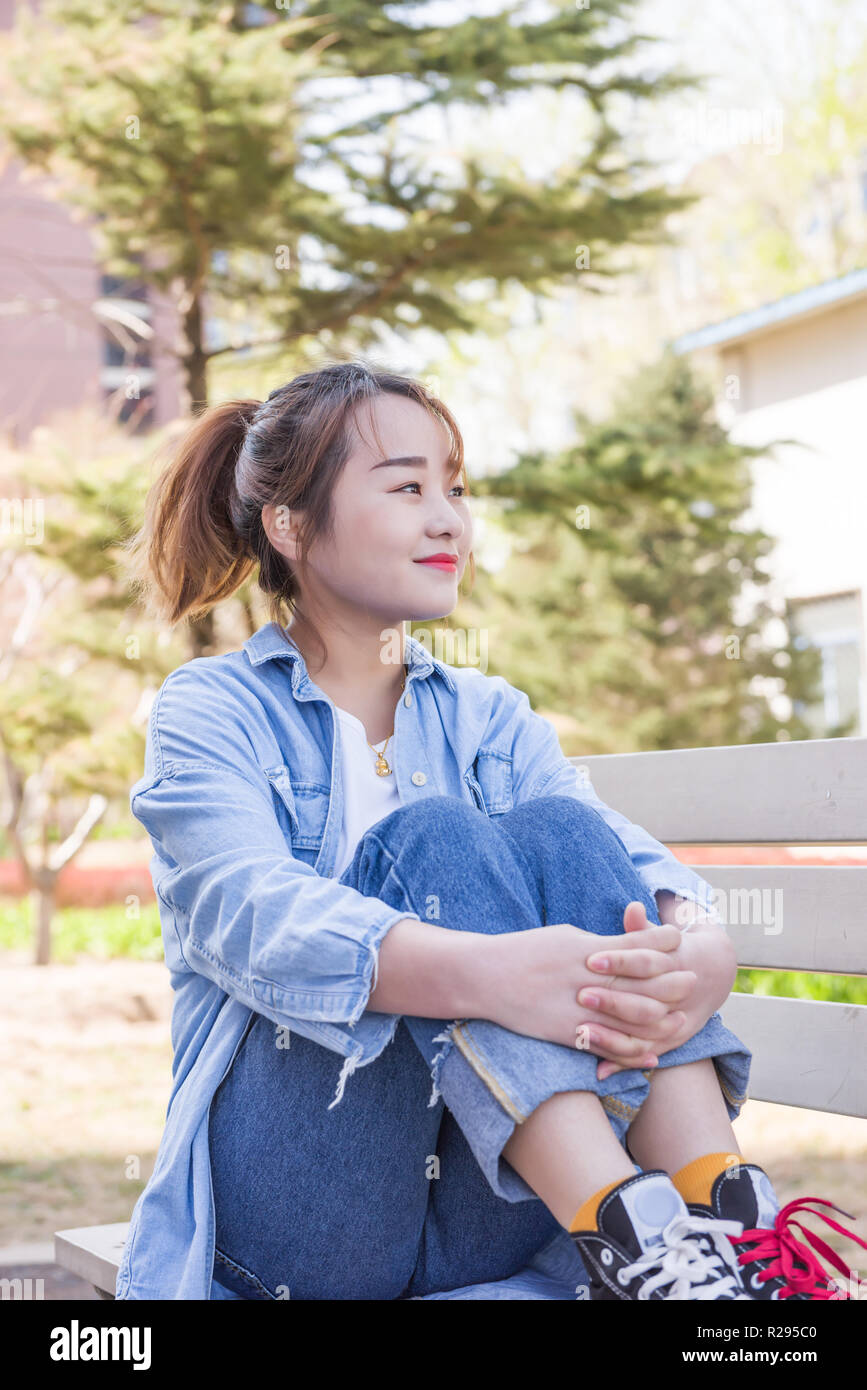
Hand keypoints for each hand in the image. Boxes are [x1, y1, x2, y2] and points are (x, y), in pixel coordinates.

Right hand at [475, 906, 694, 1068]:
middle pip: (640, 982)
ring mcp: (577, 1007)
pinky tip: (651, 1054)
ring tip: (682, 1020)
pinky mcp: (566, 1032)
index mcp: (587, 949)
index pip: (634, 946)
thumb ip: (598, 943)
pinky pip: (607, 1045)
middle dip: (671, 981)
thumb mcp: (565, 937)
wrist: (485, 976)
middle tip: (694, 979)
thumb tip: (628, 944)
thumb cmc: (526, 950)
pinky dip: (632, 1052)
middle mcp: (586, 978)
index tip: (680, 939)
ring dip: (660, 1019)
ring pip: (630, 1017)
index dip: (661, 943)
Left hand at [587, 906, 737, 1078]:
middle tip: (580, 994)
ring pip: (645, 1037)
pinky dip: (621, 1065)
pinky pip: (642, 1058)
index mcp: (675, 967)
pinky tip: (597, 1071)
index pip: (647, 963)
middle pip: (645, 1004)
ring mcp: (672, 1025)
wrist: (709, 974)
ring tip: (580, 1032)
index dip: (620, 961)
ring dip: (612, 1038)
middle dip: (612, 1001)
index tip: (590, 959)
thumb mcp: (661, 937)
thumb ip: (642, 928)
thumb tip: (632, 907)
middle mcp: (676, 1000)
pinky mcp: (664, 1044)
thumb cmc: (670, 950)